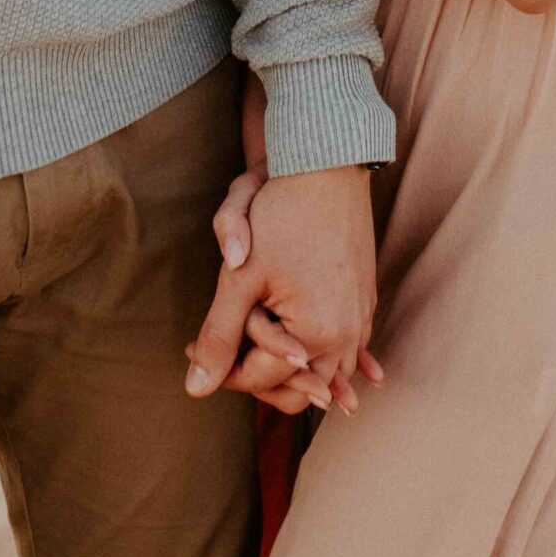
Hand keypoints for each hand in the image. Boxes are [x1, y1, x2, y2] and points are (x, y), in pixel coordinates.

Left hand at [186, 162, 376, 412]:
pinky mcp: (364, 301)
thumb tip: (195, 389)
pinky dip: (325, 356)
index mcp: (315, 335)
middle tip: (215, 349)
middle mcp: (346, 335)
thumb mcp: (239, 278)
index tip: (190, 349)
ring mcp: (360, 318)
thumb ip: (219, 337)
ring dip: (291, 371)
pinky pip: (348, 348)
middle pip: (296, 387)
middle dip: (254, 375)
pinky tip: (308, 361)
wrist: (326, 166)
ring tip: (250, 348)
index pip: (259, 379)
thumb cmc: (281, 216)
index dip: (219, 368)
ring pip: (326, 373)